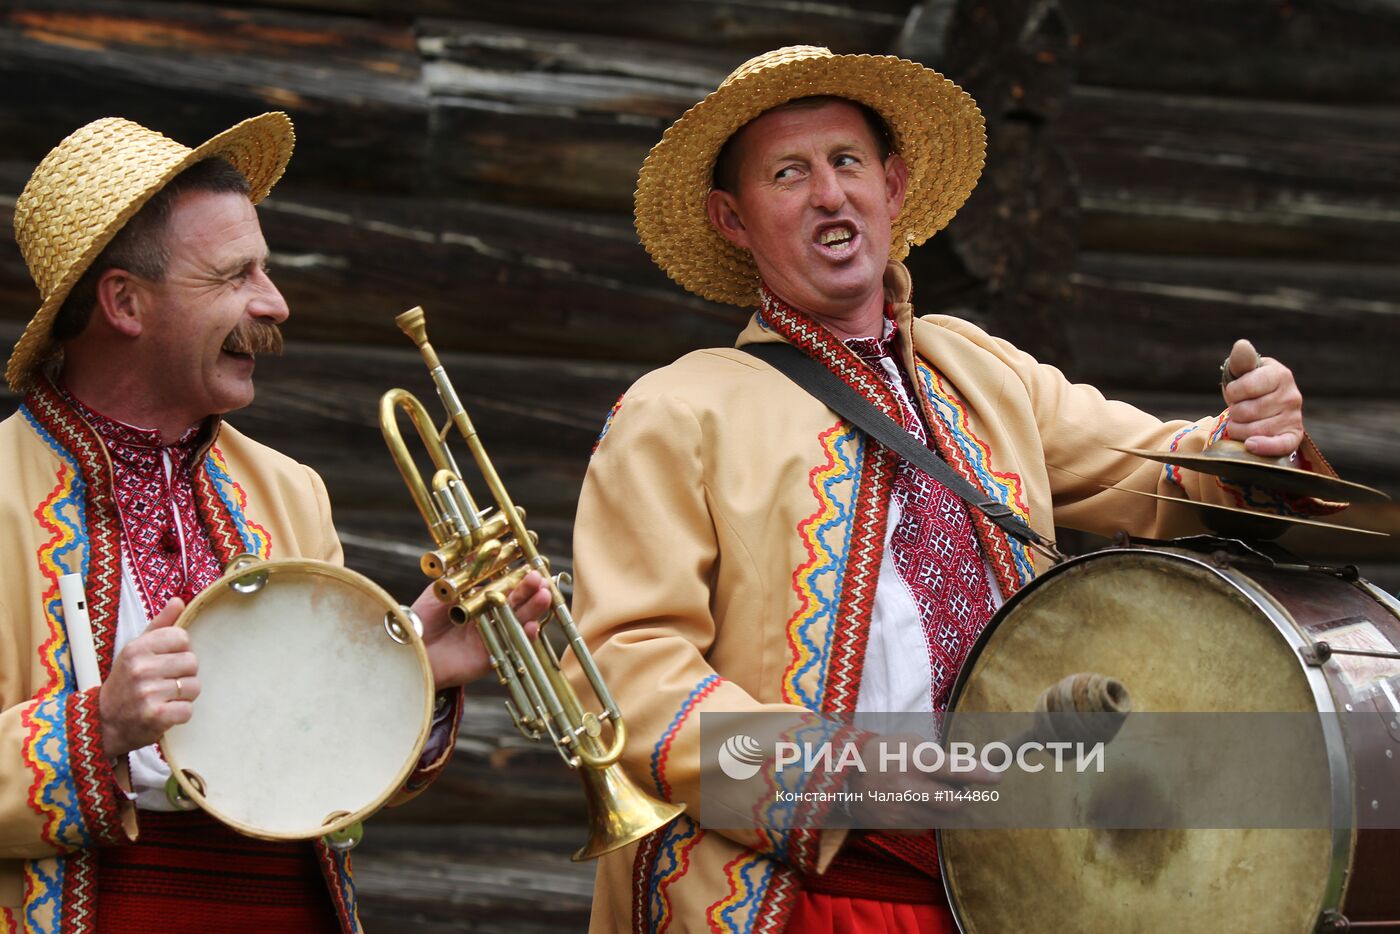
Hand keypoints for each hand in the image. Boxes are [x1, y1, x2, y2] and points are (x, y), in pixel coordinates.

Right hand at [99, 598, 198, 756]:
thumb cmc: (126, 682)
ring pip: (194, 686)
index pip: (182, 637)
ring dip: (183, 695)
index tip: (166, 661)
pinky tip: (165, 712)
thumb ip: (160, 625)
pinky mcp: (156, 716)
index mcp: (137, 648)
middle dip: (184, 674)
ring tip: (164, 697)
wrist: (105, 723)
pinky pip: (188, 710)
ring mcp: (148, 693)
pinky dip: (180, 714)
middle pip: (192, 662)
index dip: (179, 650)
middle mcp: (141, 668)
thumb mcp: (137, 650)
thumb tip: (179, 600)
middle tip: (165, 682)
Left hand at [417, 572, 547, 688]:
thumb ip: (462, 574)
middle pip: (516, 603)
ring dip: (533, 610)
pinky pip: (510, 647)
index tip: (533, 566)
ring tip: (544, 596)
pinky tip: (532, 626)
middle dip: (529, 591)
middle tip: (540, 579)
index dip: (520, 578)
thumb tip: (478, 546)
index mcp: (480, 601)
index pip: (506, 586)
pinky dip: (523, 637)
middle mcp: (489, 618)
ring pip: (518, 622)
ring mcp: (491, 637)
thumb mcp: (440, 590)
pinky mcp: (490, 658)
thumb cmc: (420, 619)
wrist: (407, 648)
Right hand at [845, 734, 1000, 828]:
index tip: (997, 776)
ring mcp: (903, 810)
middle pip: (955, 803)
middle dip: (962, 797)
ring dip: (941, 807)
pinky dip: (924, 816)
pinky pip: (924, 826)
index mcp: (917, 761)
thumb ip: (937, 758)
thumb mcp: (910, 743)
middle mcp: (912, 788)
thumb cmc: (883, 752)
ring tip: (925, 792)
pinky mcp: (896, 826)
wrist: (845, 774)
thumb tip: (965, 772)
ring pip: (941, 817)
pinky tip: (909, 804)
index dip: (979, 773)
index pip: (956, 769)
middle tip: (958, 789)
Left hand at [1221, 339, 1304, 457]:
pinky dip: (1263, 447)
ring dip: (1238, 429)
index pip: (1244, 387)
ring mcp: (1294, 417)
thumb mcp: (1243, 371)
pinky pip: (1280, 446)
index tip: (1235, 391)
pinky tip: (1250, 444)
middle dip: (1234, 412)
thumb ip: (1241, 360)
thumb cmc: (1248, 388)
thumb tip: (1242, 345)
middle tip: (1240, 408)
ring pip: (1253, 430)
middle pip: (1246, 411)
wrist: (1262, 409)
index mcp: (1280, 374)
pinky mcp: (1293, 436)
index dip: (1232, 392)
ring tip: (1242, 422)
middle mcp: (1292, 396)